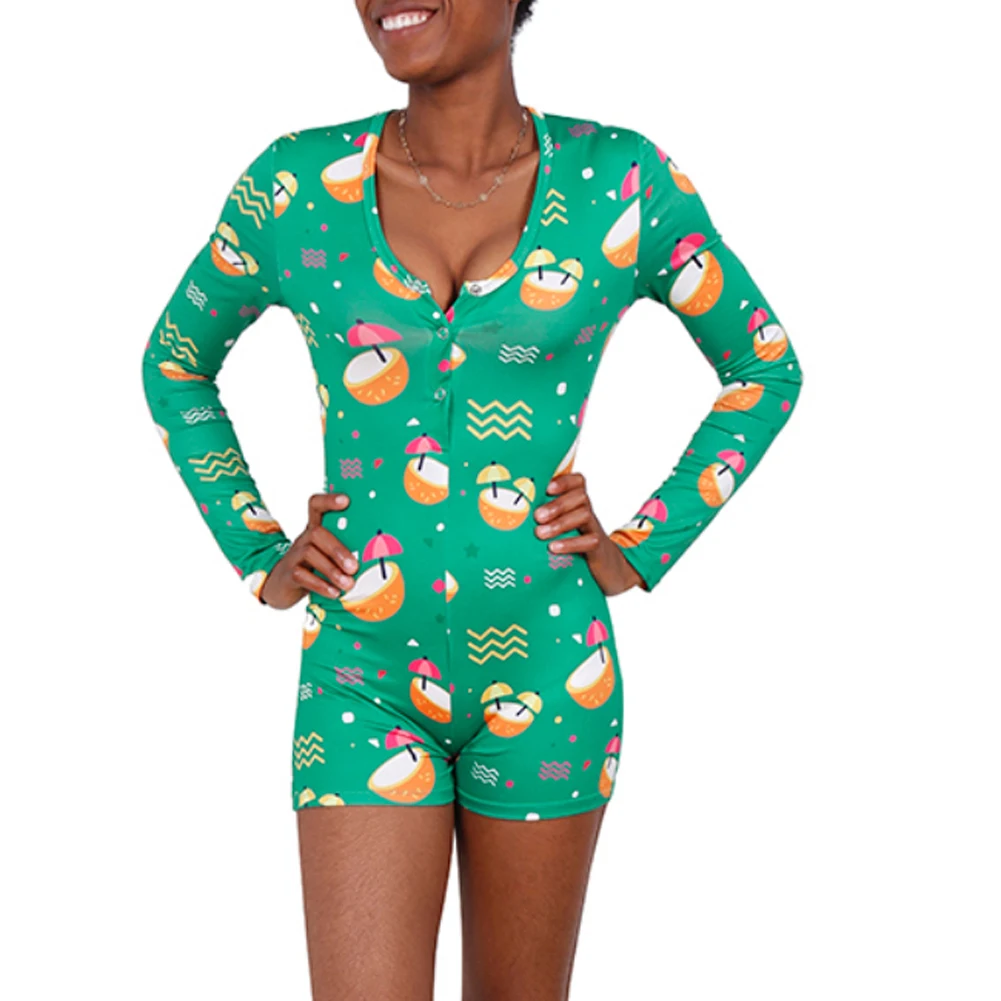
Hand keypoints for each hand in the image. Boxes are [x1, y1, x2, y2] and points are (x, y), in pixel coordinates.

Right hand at [260, 492, 359, 609]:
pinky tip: (334, 593)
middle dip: (338, 550)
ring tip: (348, 584)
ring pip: (310, 553)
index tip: (346, 500)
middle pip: (317, 533)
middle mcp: (305, 538)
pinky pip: (301, 575)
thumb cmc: (315, 567)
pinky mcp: (288, 574)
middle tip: (354, 567)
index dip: (329, 500)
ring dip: (332, 570)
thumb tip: (379, 557)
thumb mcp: (329, 555)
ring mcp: (294, 555)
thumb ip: (348, 551)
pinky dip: (320, 585)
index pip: (316, 505)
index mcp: (316, 529)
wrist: (282, 586)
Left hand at [533, 472, 646, 596]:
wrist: (604, 566)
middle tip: (537, 516)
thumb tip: (513, 513)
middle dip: (557, 505)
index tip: (547, 488)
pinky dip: (570, 543)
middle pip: (580, 497)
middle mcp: (587, 511)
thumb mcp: (559, 524)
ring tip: (540, 533)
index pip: (578, 481)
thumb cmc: (572, 541)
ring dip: (560, 523)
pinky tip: (554, 547)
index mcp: (577, 502)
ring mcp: (594, 528)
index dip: (564, 481)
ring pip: (585, 515)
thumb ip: (543, 515)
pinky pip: (589, 540)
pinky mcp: (598, 547)